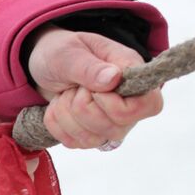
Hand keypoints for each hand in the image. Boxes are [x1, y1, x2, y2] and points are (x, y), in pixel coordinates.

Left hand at [26, 27, 162, 148]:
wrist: (44, 63)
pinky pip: (75, 142)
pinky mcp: (91, 132)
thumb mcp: (68, 53)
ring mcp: (111, 120)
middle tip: (73, 87)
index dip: (116, 107)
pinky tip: (57, 106)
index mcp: (131, 74)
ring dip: (66, 116)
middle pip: (116, 128)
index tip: (92, 91)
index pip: (149, 106)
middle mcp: (128, 102)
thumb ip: (89, 67)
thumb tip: (114, 78)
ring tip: (64, 93)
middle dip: (81, 109)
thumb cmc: (61, 52)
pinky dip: (57, 124)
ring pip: (94, 139)